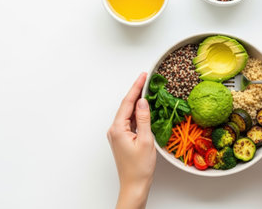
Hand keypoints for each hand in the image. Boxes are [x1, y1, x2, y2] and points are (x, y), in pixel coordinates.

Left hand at [107, 72, 155, 208]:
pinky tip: (144, 108)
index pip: (127, 102)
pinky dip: (137, 113)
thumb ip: (144, 119)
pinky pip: (129, 121)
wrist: (134, 185)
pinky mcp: (122, 139)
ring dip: (137, 102)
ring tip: (147, 89)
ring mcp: (117, 134)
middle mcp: (114, 130)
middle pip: (126, 105)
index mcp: (117, 128)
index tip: (143, 76)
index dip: (136, 87)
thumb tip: (143, 101)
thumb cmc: (140, 167)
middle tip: (146, 79)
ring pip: (128, 113)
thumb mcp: (146, 140)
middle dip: (136, 91)